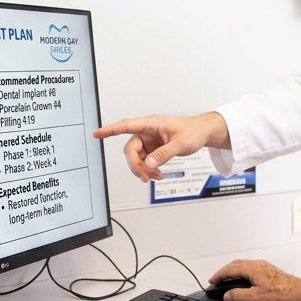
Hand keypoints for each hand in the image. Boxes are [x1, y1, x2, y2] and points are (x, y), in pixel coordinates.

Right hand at [93, 112, 229, 182]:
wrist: (203, 133)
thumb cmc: (193, 131)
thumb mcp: (180, 144)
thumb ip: (164, 154)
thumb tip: (149, 164)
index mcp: (151, 124)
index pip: (126, 126)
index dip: (110, 130)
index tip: (97, 133)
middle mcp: (147, 131)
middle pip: (131, 150)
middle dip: (136, 165)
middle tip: (146, 177)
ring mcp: (149, 141)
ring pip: (136, 158)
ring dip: (143, 169)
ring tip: (156, 176)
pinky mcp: (153, 149)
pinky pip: (144, 161)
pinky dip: (149, 170)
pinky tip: (157, 174)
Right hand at [209, 259, 300, 300]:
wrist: (297, 291)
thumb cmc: (280, 293)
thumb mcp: (255, 297)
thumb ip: (239, 296)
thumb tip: (228, 295)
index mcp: (251, 268)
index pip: (230, 269)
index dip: (219, 275)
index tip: (212, 280)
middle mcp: (257, 264)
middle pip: (235, 264)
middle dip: (224, 271)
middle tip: (217, 279)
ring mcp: (263, 265)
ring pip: (243, 264)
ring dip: (233, 270)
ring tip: (227, 278)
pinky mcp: (269, 269)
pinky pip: (250, 266)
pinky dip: (242, 271)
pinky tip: (243, 278)